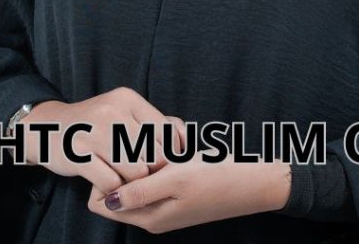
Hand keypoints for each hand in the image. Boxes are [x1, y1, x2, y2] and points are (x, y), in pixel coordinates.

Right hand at [20, 86, 185, 198]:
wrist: (48, 128)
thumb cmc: (96, 125)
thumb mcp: (124, 113)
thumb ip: (155, 123)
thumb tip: (185, 140)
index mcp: (128, 98)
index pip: (165, 132)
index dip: (169, 154)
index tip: (161, 164)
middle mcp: (113, 110)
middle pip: (154, 154)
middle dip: (151, 170)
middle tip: (140, 174)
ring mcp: (94, 132)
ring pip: (137, 171)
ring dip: (133, 181)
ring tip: (123, 177)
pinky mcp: (79, 154)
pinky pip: (112, 183)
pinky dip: (112, 187)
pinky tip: (105, 180)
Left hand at [86, 149, 292, 233]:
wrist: (256, 181)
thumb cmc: (219, 179)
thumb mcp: (177, 181)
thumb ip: (140, 191)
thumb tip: (105, 200)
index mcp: (149, 217)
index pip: (102, 203)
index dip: (104, 176)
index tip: (121, 153)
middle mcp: (154, 212)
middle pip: (120, 185)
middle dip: (127, 160)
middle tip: (148, 142)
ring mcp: (166, 200)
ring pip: (139, 172)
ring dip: (148, 152)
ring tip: (172, 142)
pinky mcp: (178, 187)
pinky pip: (158, 167)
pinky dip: (164, 151)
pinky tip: (182, 140)